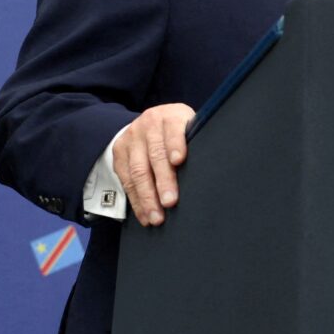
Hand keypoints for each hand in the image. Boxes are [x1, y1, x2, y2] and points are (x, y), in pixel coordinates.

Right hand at [113, 103, 194, 225]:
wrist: (150, 122)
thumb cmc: (179, 133)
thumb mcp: (190, 129)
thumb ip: (197, 143)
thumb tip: (214, 169)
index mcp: (171, 116)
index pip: (173, 129)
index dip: (176, 144)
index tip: (179, 161)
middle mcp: (149, 124)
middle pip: (155, 155)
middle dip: (163, 181)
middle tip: (170, 202)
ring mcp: (131, 138)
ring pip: (137, 171)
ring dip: (147, 197)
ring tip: (157, 217)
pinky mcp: (119, 153)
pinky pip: (126, 180)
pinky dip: (136, 200)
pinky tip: (144, 215)